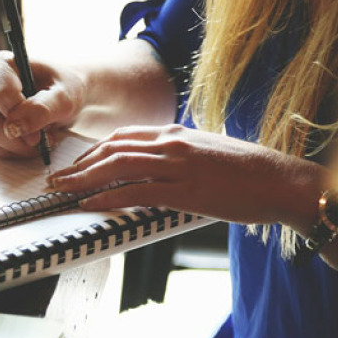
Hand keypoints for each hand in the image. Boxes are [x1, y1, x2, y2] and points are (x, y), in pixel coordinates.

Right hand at [0, 51, 84, 157]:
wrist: (61, 92)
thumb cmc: (64, 89)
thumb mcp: (64, 98)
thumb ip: (42, 109)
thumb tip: (14, 127)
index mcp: (2, 63)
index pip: (1, 98)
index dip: (21, 121)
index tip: (40, 136)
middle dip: (18, 140)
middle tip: (43, 141)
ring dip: (16, 146)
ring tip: (40, 138)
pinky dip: (12, 149)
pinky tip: (28, 140)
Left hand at [47, 124, 325, 226]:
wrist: (280, 180)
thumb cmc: (249, 171)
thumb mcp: (209, 152)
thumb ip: (181, 155)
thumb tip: (161, 168)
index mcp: (177, 133)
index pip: (124, 137)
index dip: (95, 151)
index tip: (78, 163)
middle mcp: (172, 143)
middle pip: (113, 148)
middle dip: (80, 164)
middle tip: (57, 178)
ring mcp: (177, 165)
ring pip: (118, 166)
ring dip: (84, 179)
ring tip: (62, 190)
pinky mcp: (185, 190)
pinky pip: (136, 192)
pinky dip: (108, 197)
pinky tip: (90, 204)